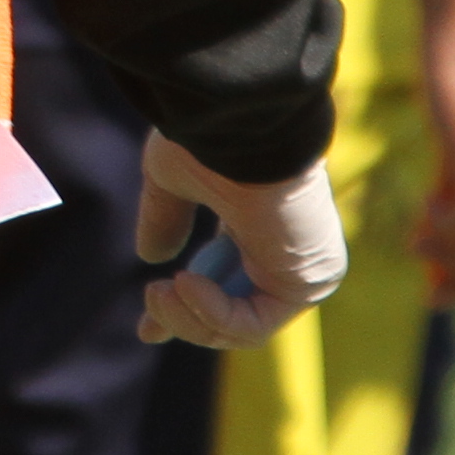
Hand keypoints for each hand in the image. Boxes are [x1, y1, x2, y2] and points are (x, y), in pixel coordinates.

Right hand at [132, 133, 348, 345]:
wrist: (242, 126)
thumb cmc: (209, 139)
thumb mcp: (173, 179)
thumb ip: (165, 218)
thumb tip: (151, 258)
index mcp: (258, 217)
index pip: (228, 277)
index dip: (188, 305)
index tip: (147, 328)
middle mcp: (286, 246)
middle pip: (234, 310)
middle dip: (186, 322)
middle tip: (148, 323)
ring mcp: (300, 268)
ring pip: (240, 327)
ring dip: (189, 318)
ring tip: (158, 291)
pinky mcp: (307, 284)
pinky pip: (252, 325)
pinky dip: (212, 314)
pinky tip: (185, 283)